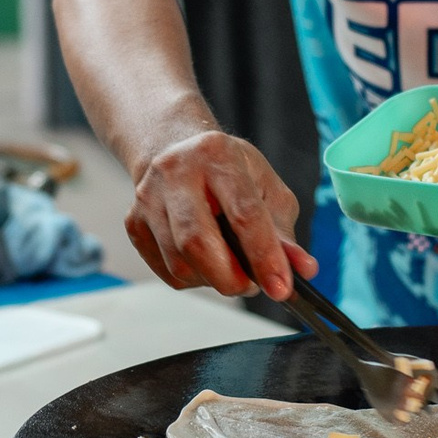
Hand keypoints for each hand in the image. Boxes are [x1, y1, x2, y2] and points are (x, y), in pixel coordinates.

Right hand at [126, 127, 316, 299]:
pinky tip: (204, 262)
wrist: (175, 149)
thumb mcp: (265, 188)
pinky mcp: (133, 223)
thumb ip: (284, 232)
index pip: (243, 214)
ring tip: (229, 268)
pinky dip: (194, 278)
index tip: (281, 288)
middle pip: (197, 242)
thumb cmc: (225, 170)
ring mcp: (148, 198)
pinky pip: (166, 271)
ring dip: (213, 280)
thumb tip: (303, 269)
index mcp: (217, 156)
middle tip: (251, 285)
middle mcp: (175, 173)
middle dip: (231, 278)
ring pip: (179, 263)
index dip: (264, 256)